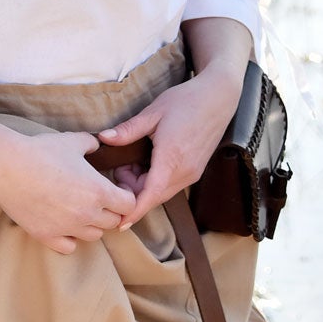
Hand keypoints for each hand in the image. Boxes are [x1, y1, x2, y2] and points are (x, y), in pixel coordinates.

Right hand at [0, 123, 134, 254]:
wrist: (8, 166)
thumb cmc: (41, 151)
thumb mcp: (72, 141)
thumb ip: (91, 144)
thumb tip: (98, 145)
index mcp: (98, 191)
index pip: (129, 205)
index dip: (125, 197)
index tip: (117, 191)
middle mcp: (87, 214)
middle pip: (113, 222)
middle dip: (110, 211)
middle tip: (98, 200)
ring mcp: (67, 228)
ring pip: (93, 236)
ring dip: (91, 225)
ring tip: (80, 212)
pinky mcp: (47, 236)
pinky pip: (69, 247)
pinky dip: (70, 238)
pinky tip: (63, 225)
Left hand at [96, 63, 243, 229]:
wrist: (219, 97)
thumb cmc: (186, 101)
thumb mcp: (153, 113)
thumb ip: (128, 130)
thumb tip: (103, 139)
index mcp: (172, 158)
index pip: (150, 195)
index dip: (134, 211)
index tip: (120, 224)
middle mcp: (184, 172)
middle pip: (153, 196)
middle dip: (132, 191)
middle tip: (119, 167)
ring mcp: (192, 173)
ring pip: (161, 192)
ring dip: (144, 185)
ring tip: (132, 161)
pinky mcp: (195, 170)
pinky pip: (171, 185)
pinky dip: (155, 180)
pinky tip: (147, 161)